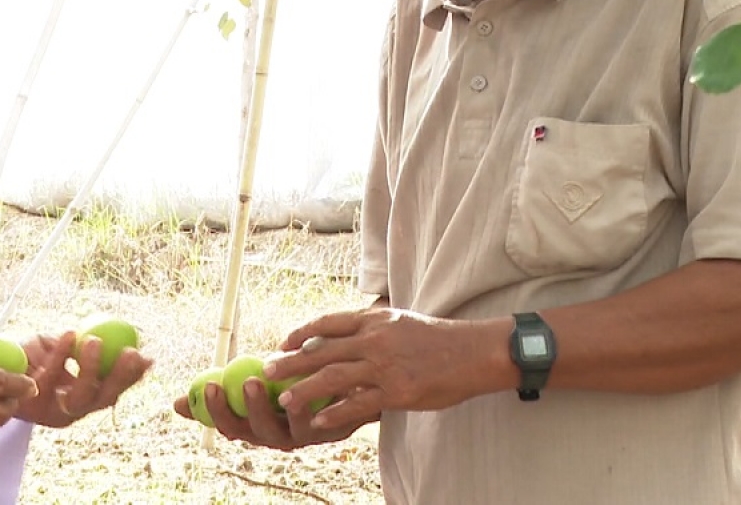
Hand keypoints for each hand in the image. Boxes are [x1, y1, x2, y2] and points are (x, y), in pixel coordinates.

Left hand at [14, 331, 152, 427]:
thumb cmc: (33, 354)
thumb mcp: (65, 349)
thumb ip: (93, 348)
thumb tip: (132, 339)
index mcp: (83, 400)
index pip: (114, 391)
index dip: (133, 378)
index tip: (147, 358)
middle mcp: (71, 412)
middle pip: (103, 399)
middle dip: (120, 378)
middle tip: (130, 351)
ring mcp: (51, 411)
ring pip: (80, 396)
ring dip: (91, 368)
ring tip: (94, 340)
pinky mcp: (30, 404)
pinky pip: (52, 377)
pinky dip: (62, 355)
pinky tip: (69, 334)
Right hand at [171, 369, 366, 450]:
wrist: (337, 383)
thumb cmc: (285, 384)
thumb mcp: (250, 384)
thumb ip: (219, 392)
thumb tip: (175, 405)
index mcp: (253, 428)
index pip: (228, 426)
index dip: (216, 411)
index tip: (209, 386)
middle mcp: (277, 437)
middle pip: (256, 433)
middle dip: (249, 410)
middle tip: (244, 383)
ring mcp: (305, 435)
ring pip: (289, 430)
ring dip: (280, 408)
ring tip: (268, 381)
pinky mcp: (333, 429)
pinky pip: (322, 421)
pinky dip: (311, 403)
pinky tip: (307, 384)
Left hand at [261, 308, 507, 430]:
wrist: (473, 352)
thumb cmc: (436, 338)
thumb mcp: (399, 321)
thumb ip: (370, 328)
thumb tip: (339, 337)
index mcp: (374, 319)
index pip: (327, 323)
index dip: (301, 333)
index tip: (283, 342)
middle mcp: (374, 339)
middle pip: (321, 350)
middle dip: (291, 362)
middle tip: (267, 371)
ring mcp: (384, 366)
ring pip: (333, 378)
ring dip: (304, 390)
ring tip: (284, 400)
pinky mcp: (397, 391)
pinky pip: (358, 404)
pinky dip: (334, 414)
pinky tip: (318, 421)